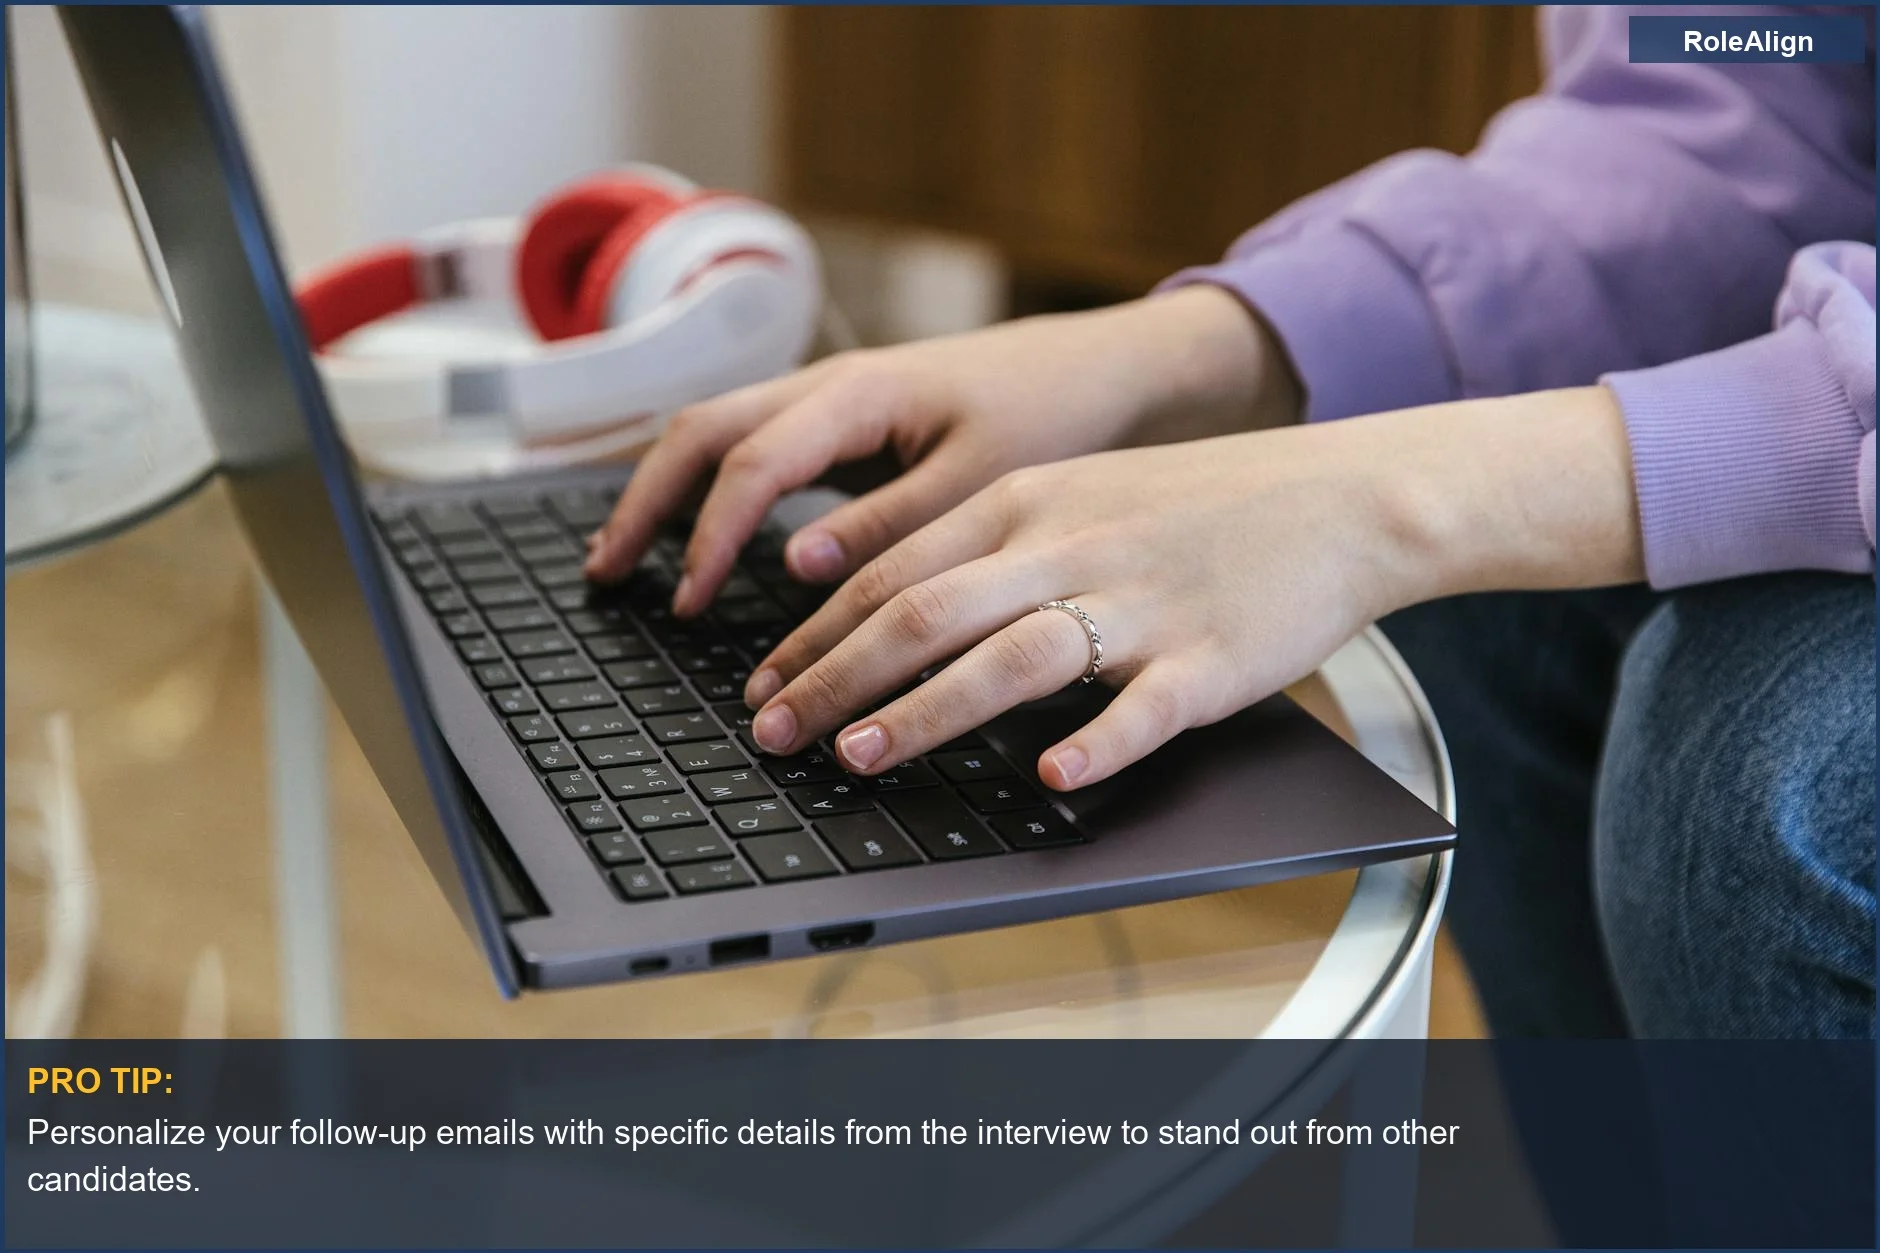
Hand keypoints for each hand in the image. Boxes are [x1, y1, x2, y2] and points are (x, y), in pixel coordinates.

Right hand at [582, 286, 1297, 614]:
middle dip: (645, 503)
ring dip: (666, 493)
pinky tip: (703, 537)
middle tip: (606, 576)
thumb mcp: (984, 480)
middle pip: (699, 431)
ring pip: (717, 432)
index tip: (687, 604)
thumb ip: (892, 525)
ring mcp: (833, 399)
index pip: (749, 462)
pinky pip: (754, 446)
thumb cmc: (1055, 414)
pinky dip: (712, 491)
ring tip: (626, 561)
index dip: (710, 536)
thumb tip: (795, 566)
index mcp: (858, 392)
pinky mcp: (848, 422)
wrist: (1107, 368)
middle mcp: (830, 385)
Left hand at [741, 387, 1642, 788]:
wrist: (1340, 497)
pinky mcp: (1208, 660)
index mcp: (1029, 503)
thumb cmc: (1200, 505)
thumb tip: (886, 599)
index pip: (894, 571)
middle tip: (770, 734)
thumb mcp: (1077, 493)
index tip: (763, 683)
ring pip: (1010, 658)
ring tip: (858, 754)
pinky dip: (1092, 743)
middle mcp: (1069, 546)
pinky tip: (1049, 777)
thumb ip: (987, 541)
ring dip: (923, 710)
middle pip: (925, 613)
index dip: (816, 635)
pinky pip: (1142, 708)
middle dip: (831, 677)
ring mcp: (1139, 604)